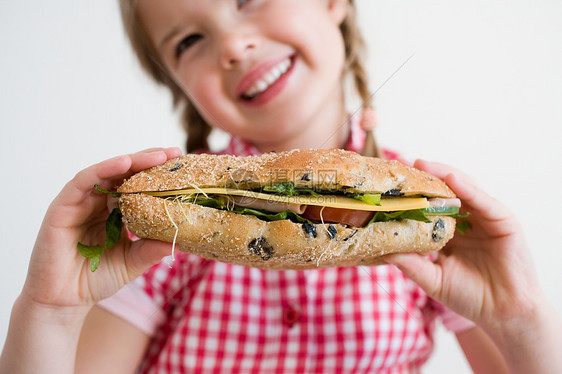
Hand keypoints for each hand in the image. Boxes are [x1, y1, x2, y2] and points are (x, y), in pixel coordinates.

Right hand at [21, 147, 181, 309]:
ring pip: (106, 172)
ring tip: (156, 155)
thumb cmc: (95, 278)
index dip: (158, 174)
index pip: (137, 185)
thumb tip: (179, 240)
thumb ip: (151, 249)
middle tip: (174, 152)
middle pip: (124, 173)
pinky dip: (103, 169)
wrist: (63, 301)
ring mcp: (80, 202)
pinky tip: (123, 162)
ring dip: (131, 160)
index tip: (182, 164)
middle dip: (149, 160)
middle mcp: (97, 202)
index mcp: (114, 212)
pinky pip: (83, 182)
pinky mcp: (62, 207)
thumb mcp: (132, 262)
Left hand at [385, 160, 544, 327]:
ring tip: (423, 165)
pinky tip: (452, 179)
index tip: (390, 186)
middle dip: (426, 178)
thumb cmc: (470, 296)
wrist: (504, 313)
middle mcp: (467, 219)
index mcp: (449, 231)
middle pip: (445, 191)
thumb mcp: (433, 279)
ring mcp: (485, 217)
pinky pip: (484, 201)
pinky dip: (468, 188)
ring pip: (464, 188)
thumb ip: (412, 265)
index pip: (429, 206)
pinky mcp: (503, 220)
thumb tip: (383, 252)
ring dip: (444, 174)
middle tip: (404, 165)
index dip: (412, 195)